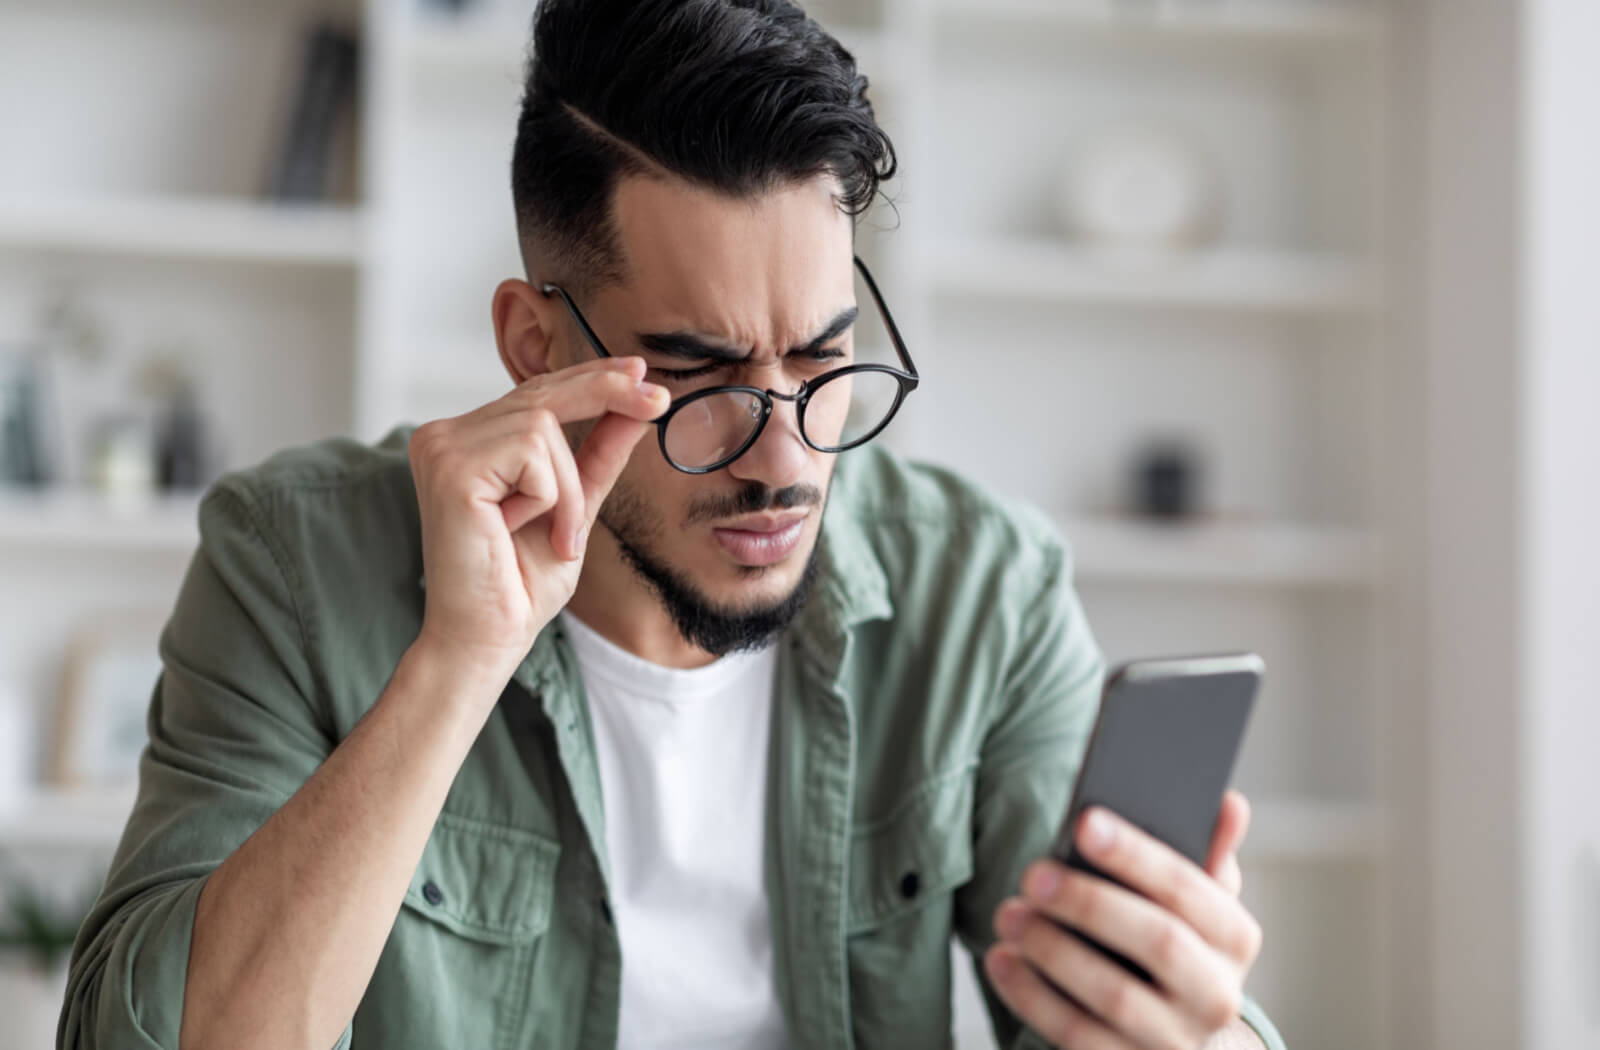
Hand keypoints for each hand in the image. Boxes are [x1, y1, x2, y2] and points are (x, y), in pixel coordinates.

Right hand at [407, 355, 668, 684]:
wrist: (489, 639)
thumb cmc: (520, 583)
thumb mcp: (575, 505)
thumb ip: (598, 452)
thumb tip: (639, 399)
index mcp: (466, 441)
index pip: (535, 392)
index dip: (591, 377)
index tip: (640, 371)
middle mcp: (444, 435)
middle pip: (541, 392)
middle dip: (606, 393)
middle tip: (658, 400)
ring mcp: (441, 446)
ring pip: (545, 425)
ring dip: (567, 489)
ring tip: (551, 534)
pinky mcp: (450, 467)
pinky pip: (533, 452)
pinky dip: (550, 497)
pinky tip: (517, 532)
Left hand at [985, 790, 1261, 1049]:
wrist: (1182, 1039)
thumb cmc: (1178, 948)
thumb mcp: (1199, 905)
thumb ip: (1206, 854)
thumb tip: (1228, 801)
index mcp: (1236, 938)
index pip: (1189, 890)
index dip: (1137, 855)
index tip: (1084, 822)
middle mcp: (1217, 995)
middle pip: (1157, 942)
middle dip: (1089, 902)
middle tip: (1032, 874)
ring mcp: (1175, 1041)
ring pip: (1114, 995)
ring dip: (1052, 950)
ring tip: (1008, 914)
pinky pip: (1077, 1037)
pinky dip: (1032, 996)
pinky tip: (1001, 960)